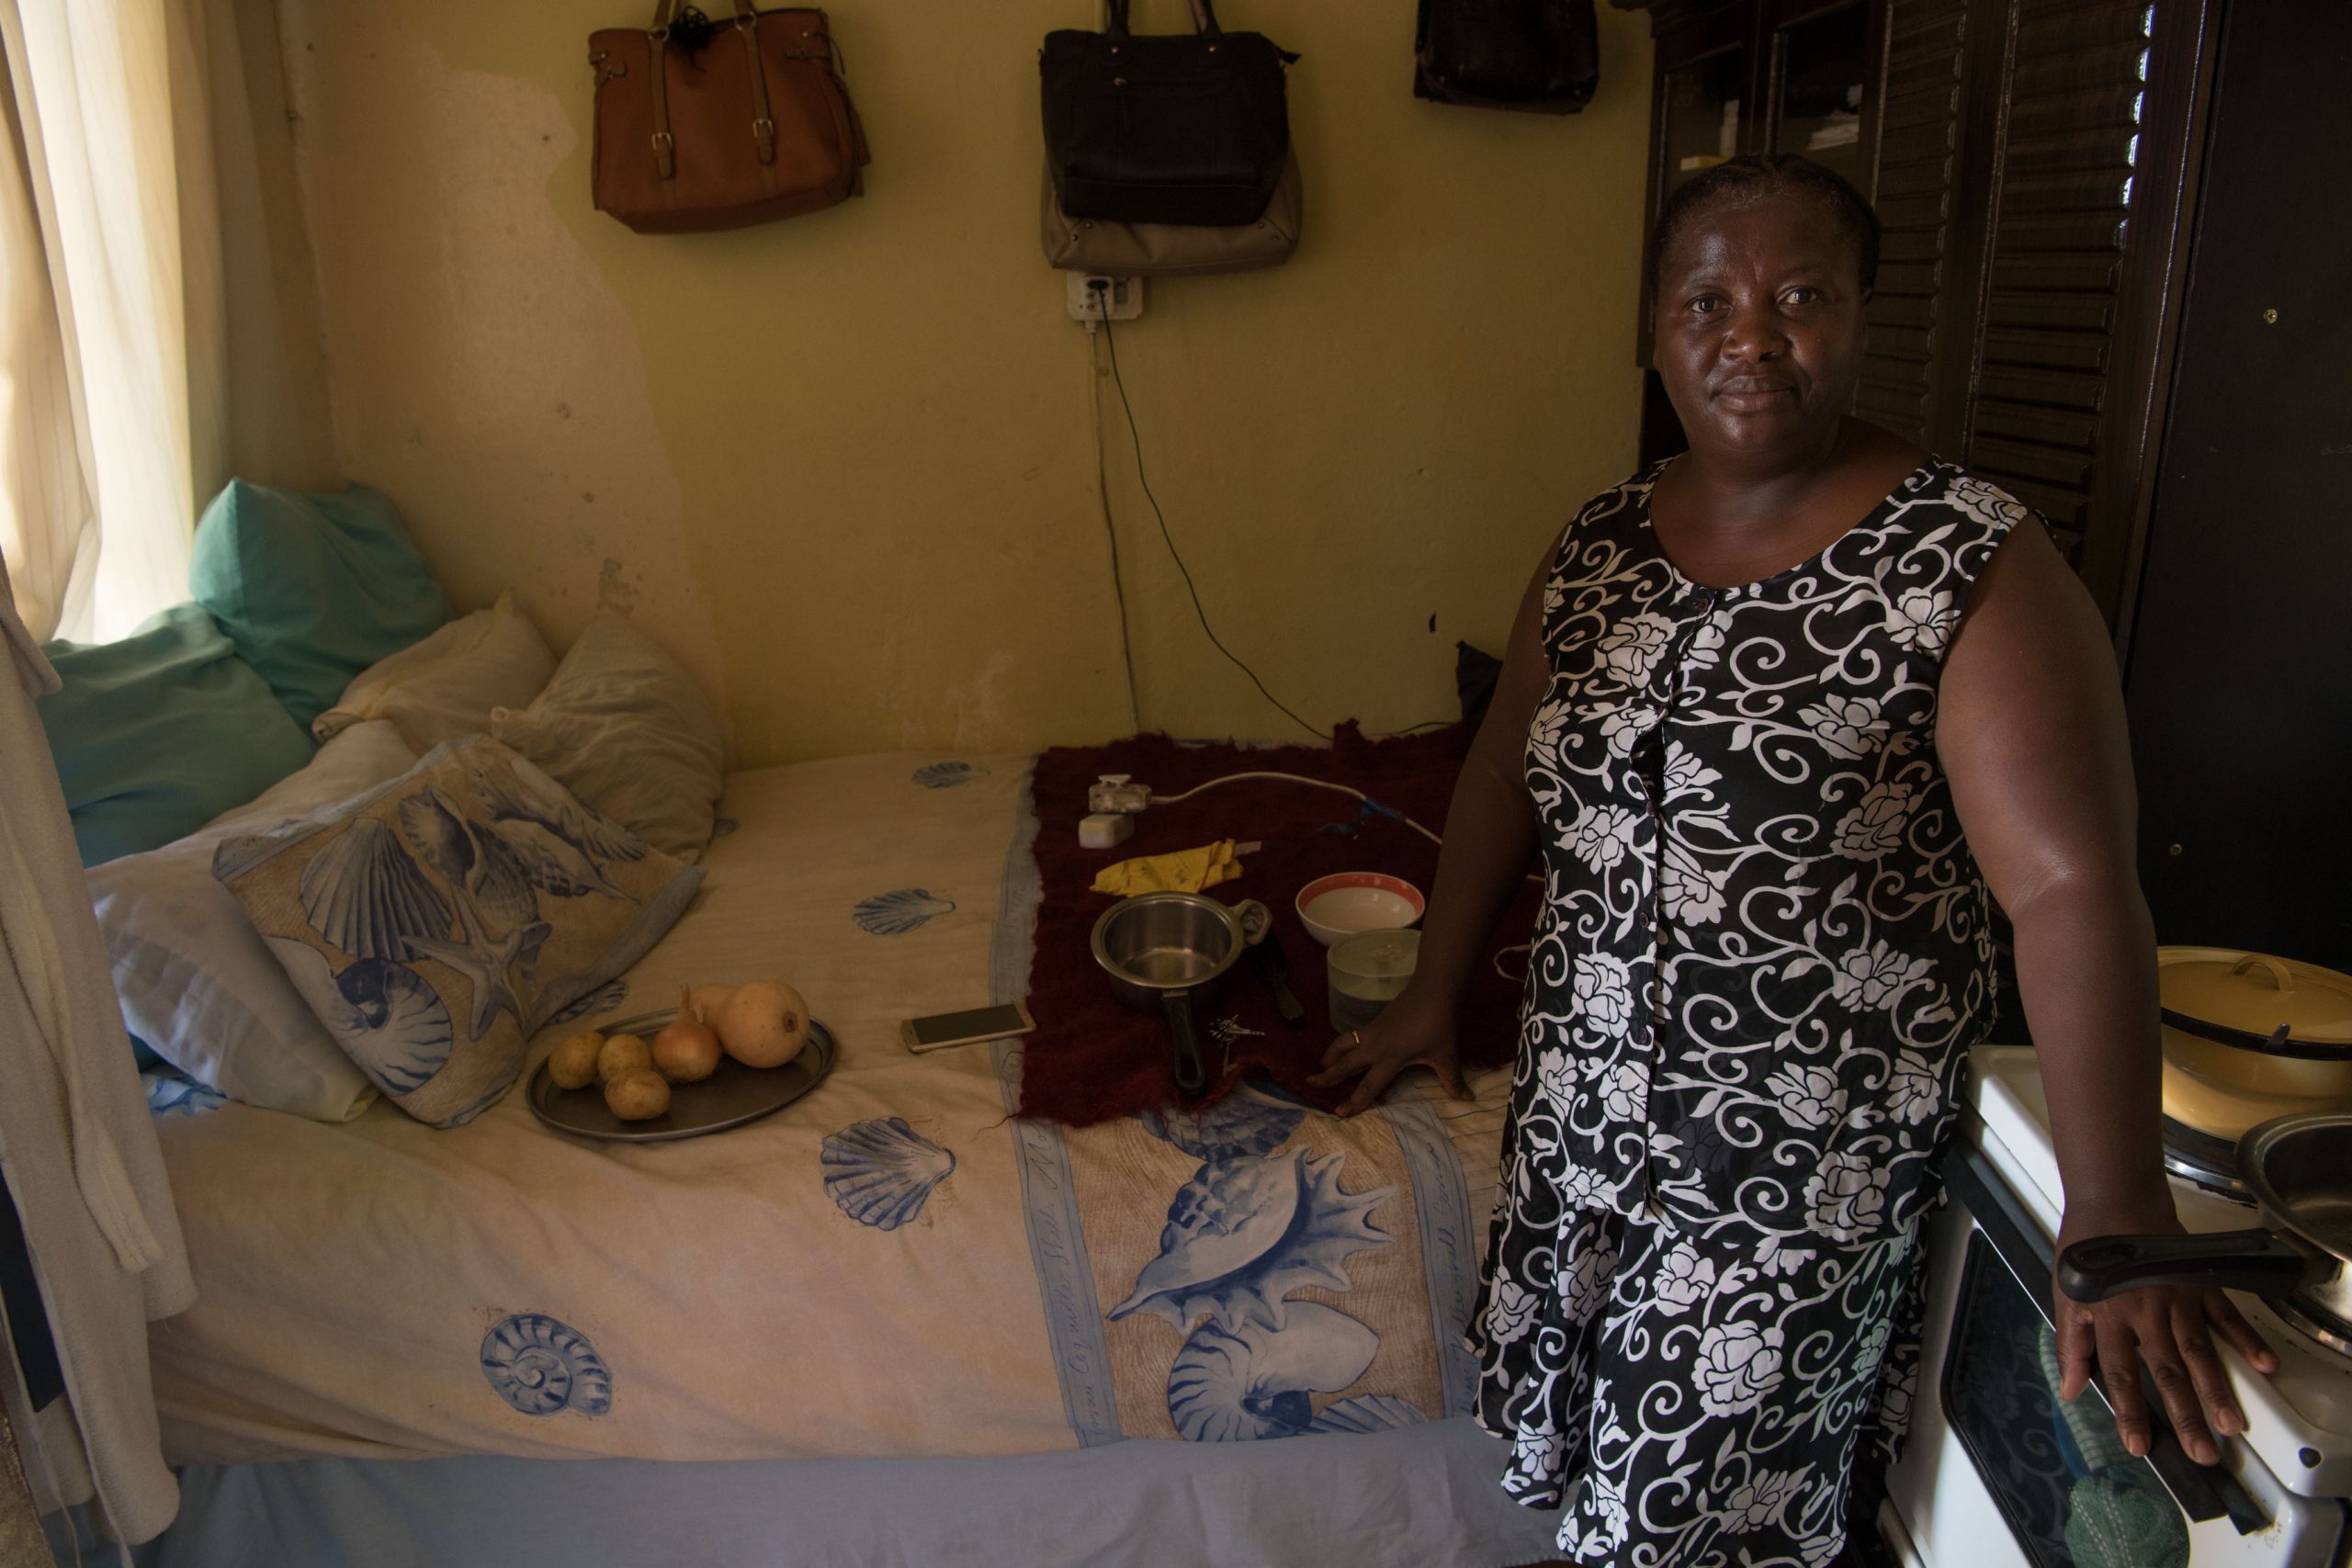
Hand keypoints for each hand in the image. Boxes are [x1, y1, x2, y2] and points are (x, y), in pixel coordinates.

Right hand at [1308, 990, 1470, 1116]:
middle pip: (1345, 1065)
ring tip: (1319, 1067)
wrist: (1432, 989)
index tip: (1341, 1113)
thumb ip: (1453, 1078)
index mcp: (1391, 1058)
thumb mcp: (1446, 1054)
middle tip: (1310, 1084)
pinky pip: (1351, 1037)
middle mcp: (1375, 1047)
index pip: (1369, 1085)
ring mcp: (1372, 1032)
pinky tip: (1341, 1049)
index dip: (1355, 1101)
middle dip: (1328, 1076)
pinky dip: (1341, 1045)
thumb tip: (1467, 1098)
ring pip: (1343, 1046)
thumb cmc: (1438, 1023)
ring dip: (1330, 1057)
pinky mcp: (1374, 1022)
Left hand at [2053, 1202, 2279, 1466]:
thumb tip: (2070, 1389)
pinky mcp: (2198, 1283)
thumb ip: (2071, 1345)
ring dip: (2216, 1389)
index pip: (2120, 1375)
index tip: (2140, 1445)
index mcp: (2109, 1318)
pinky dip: (2246, 1339)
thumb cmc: (2087, 1249)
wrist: (2114, 1198)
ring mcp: (2176, 1298)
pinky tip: (2264, 1364)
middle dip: (2185, 1415)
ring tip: (2231, 1423)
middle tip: (2202, 1452)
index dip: (2130, 1412)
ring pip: (2199, 1352)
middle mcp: (2145, 1313)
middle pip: (2167, 1372)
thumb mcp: (2066, 1294)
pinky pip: (2226, 1315)